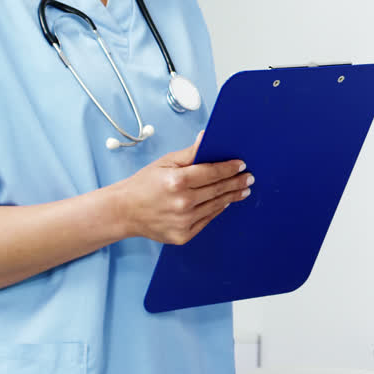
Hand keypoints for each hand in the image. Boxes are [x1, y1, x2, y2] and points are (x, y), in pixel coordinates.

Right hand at [114, 131, 252, 243]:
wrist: (124, 211)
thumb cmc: (144, 184)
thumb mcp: (165, 162)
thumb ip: (190, 153)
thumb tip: (207, 138)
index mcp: (177, 181)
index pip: (212, 172)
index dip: (230, 168)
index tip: (242, 165)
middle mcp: (182, 202)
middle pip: (218, 190)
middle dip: (236, 182)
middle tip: (249, 178)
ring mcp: (183, 221)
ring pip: (215, 206)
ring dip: (231, 197)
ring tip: (242, 190)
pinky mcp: (183, 235)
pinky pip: (207, 220)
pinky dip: (217, 210)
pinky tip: (224, 203)